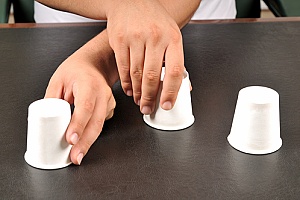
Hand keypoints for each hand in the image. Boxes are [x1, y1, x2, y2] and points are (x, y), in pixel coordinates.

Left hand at [45, 32, 117, 164]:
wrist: (94, 65)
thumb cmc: (76, 70)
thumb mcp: (58, 80)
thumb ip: (52, 99)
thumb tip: (45, 121)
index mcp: (88, 83)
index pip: (85, 106)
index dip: (78, 124)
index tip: (70, 139)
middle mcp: (102, 93)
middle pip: (96, 122)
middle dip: (85, 143)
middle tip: (74, 157)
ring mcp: (108, 101)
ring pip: (100, 126)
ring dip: (88, 142)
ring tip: (77, 155)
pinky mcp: (110, 108)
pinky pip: (100, 124)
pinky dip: (91, 134)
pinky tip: (84, 140)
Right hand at [106, 0, 184, 114]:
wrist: (133, 2)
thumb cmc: (155, 21)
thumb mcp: (172, 36)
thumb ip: (175, 61)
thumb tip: (182, 87)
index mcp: (173, 38)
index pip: (174, 71)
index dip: (170, 92)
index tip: (166, 105)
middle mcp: (156, 37)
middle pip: (152, 76)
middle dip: (149, 97)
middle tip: (147, 108)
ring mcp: (136, 37)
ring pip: (136, 74)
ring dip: (137, 92)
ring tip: (138, 100)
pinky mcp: (120, 39)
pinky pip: (123, 67)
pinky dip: (126, 82)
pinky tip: (129, 89)